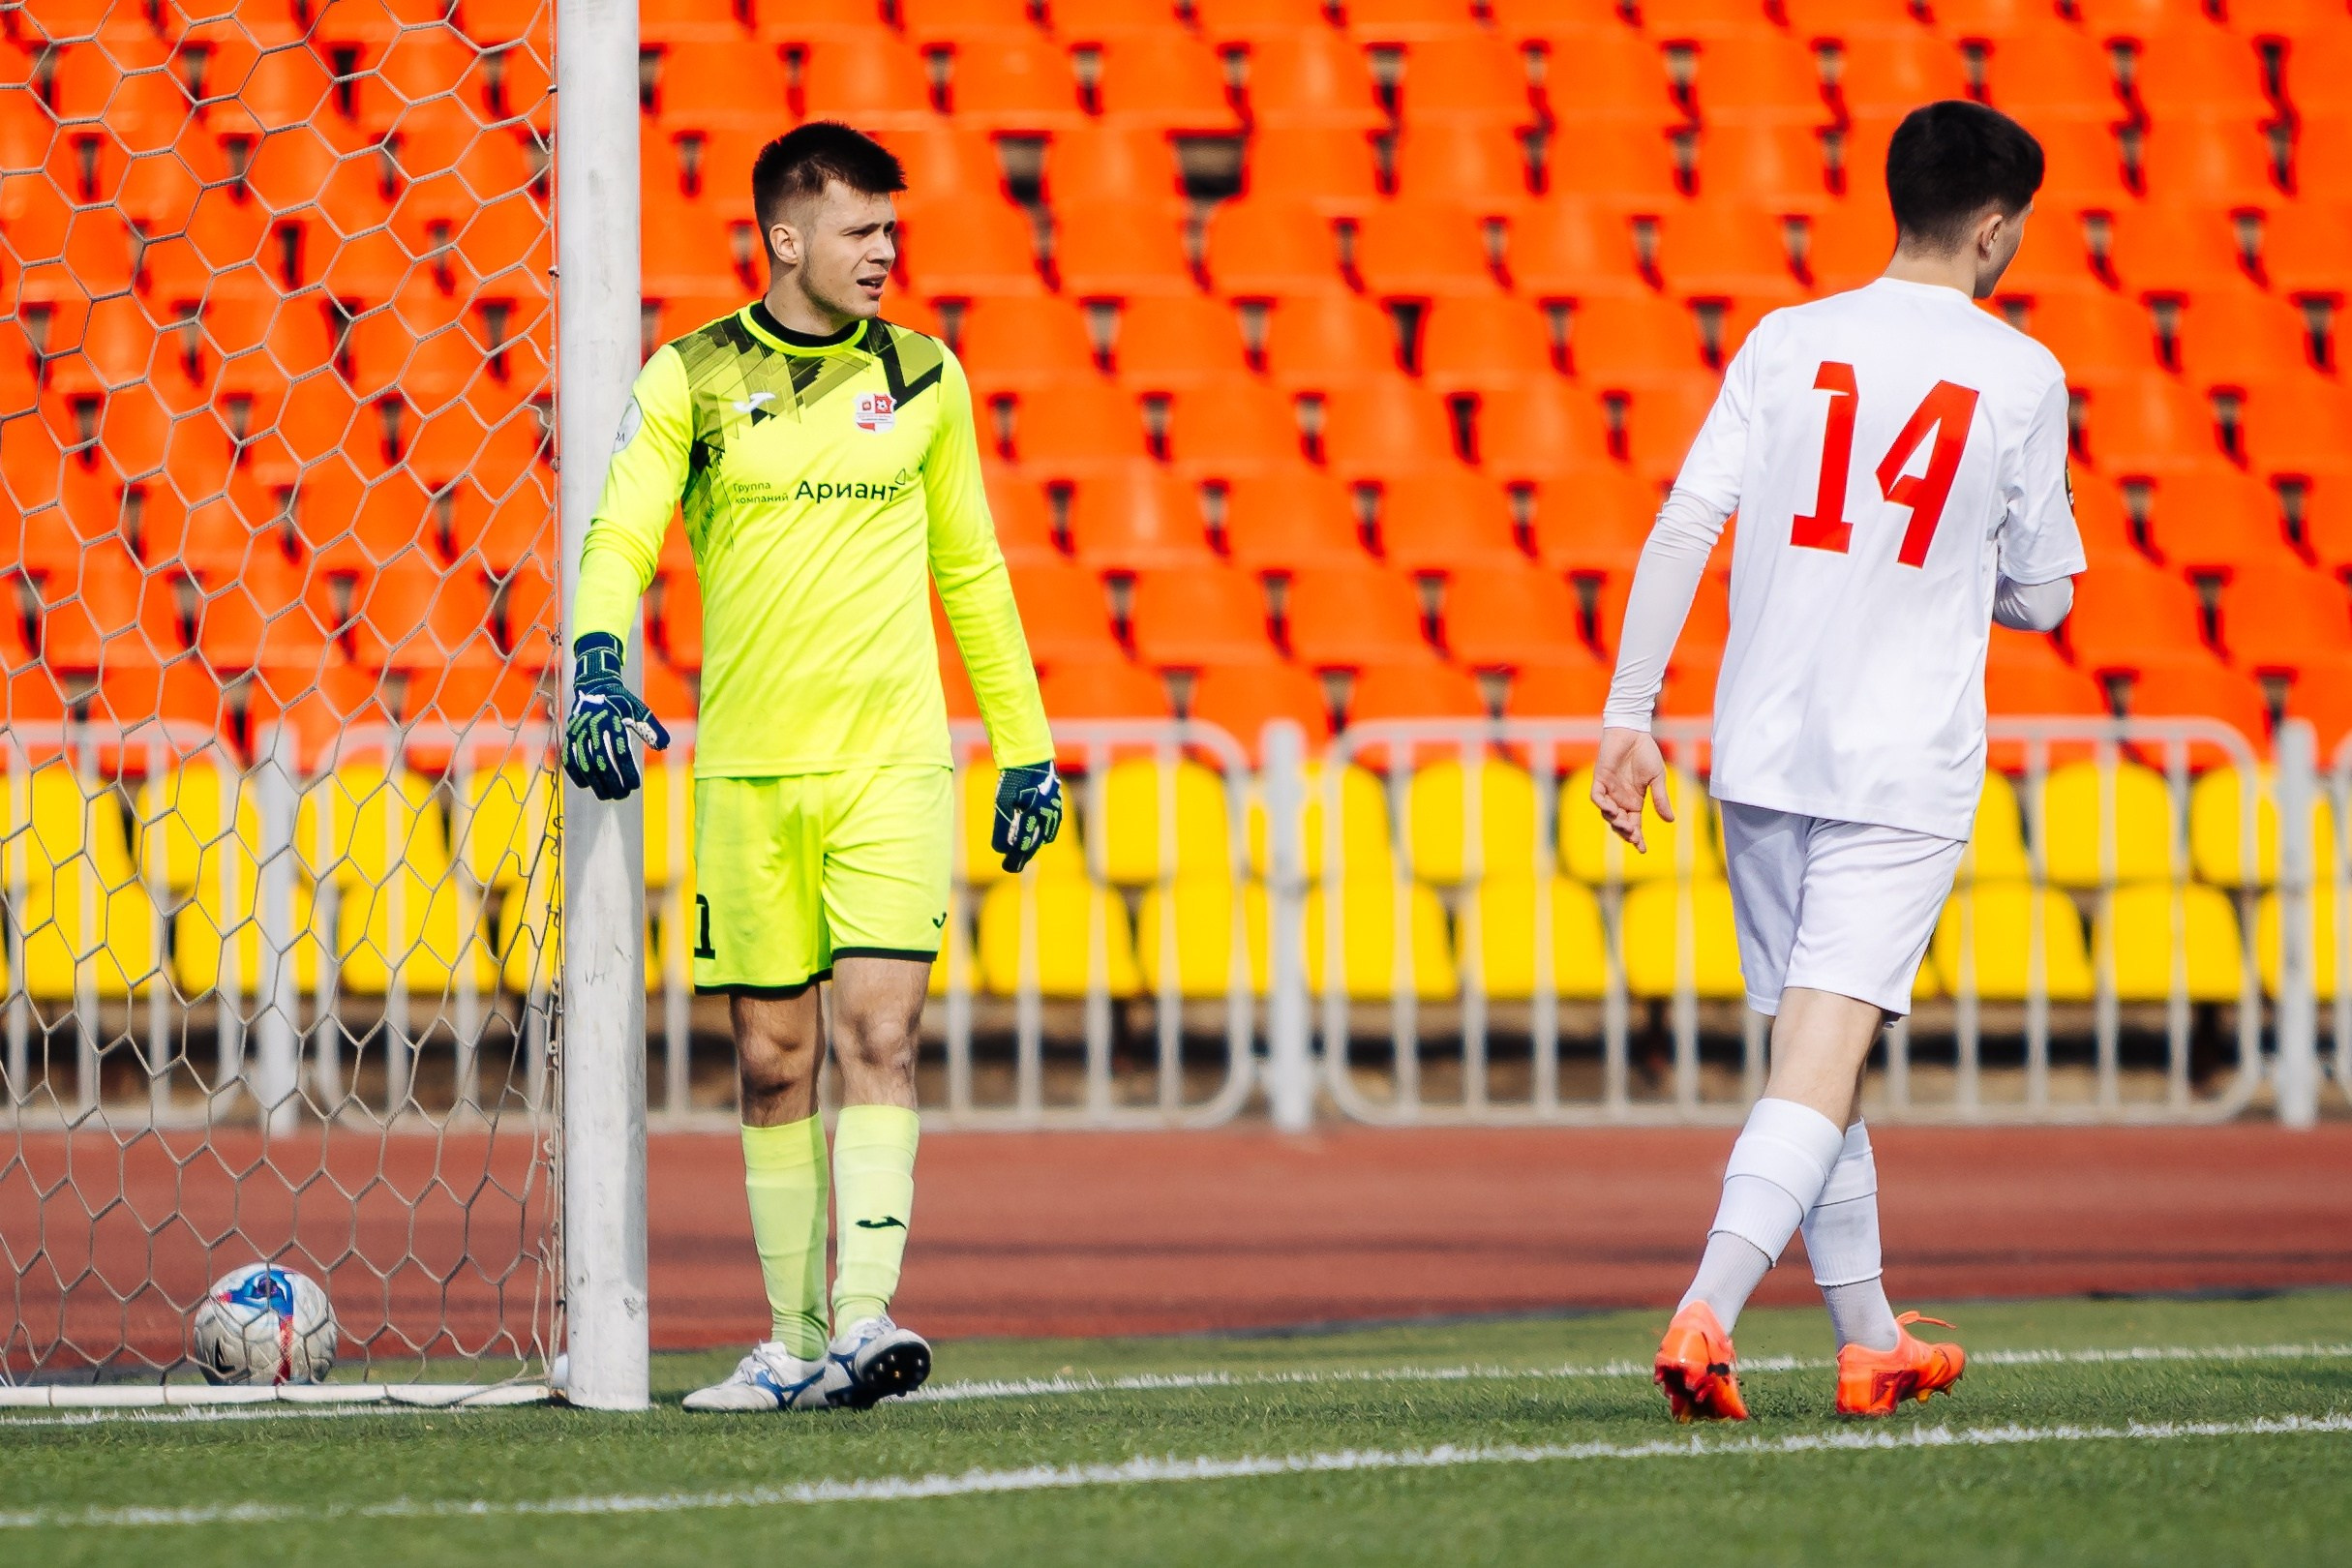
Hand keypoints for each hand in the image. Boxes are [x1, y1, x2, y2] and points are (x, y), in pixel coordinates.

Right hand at [563, 631, 670, 800]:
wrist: (595, 686)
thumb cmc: (621, 702)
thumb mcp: (639, 710)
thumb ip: (652, 728)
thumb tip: (664, 746)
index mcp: (612, 721)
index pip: (620, 752)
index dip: (627, 771)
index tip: (635, 785)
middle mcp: (593, 727)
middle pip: (602, 762)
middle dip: (612, 782)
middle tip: (623, 795)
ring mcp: (578, 732)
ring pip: (585, 764)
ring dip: (596, 783)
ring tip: (607, 796)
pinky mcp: (569, 736)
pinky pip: (569, 759)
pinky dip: (576, 774)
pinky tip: (587, 785)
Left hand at [991, 761, 1062, 872]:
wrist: (1031, 758)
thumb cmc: (1014, 780)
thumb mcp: (1003, 802)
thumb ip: (1003, 827)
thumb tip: (1000, 849)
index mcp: (1032, 815)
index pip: (1022, 845)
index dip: (1014, 858)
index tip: (1007, 867)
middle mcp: (1045, 815)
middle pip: (1034, 843)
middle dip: (1023, 855)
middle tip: (1013, 865)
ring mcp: (1053, 809)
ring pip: (1045, 835)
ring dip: (1033, 843)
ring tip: (1023, 850)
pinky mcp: (1056, 804)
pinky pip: (1052, 824)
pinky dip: (1043, 831)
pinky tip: (1037, 833)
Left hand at [1590, 726, 1671, 853]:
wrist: (1634, 732)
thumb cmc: (1646, 753)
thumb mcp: (1657, 779)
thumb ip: (1661, 799)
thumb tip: (1670, 821)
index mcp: (1634, 801)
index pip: (1634, 824)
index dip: (1637, 838)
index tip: (1642, 849)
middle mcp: (1620, 799)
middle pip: (1620, 823)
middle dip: (1626, 833)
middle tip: (1633, 836)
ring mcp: (1609, 790)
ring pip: (1607, 813)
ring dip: (1615, 821)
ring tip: (1625, 824)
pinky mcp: (1600, 779)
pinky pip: (1597, 796)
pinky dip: (1602, 805)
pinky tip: (1611, 809)